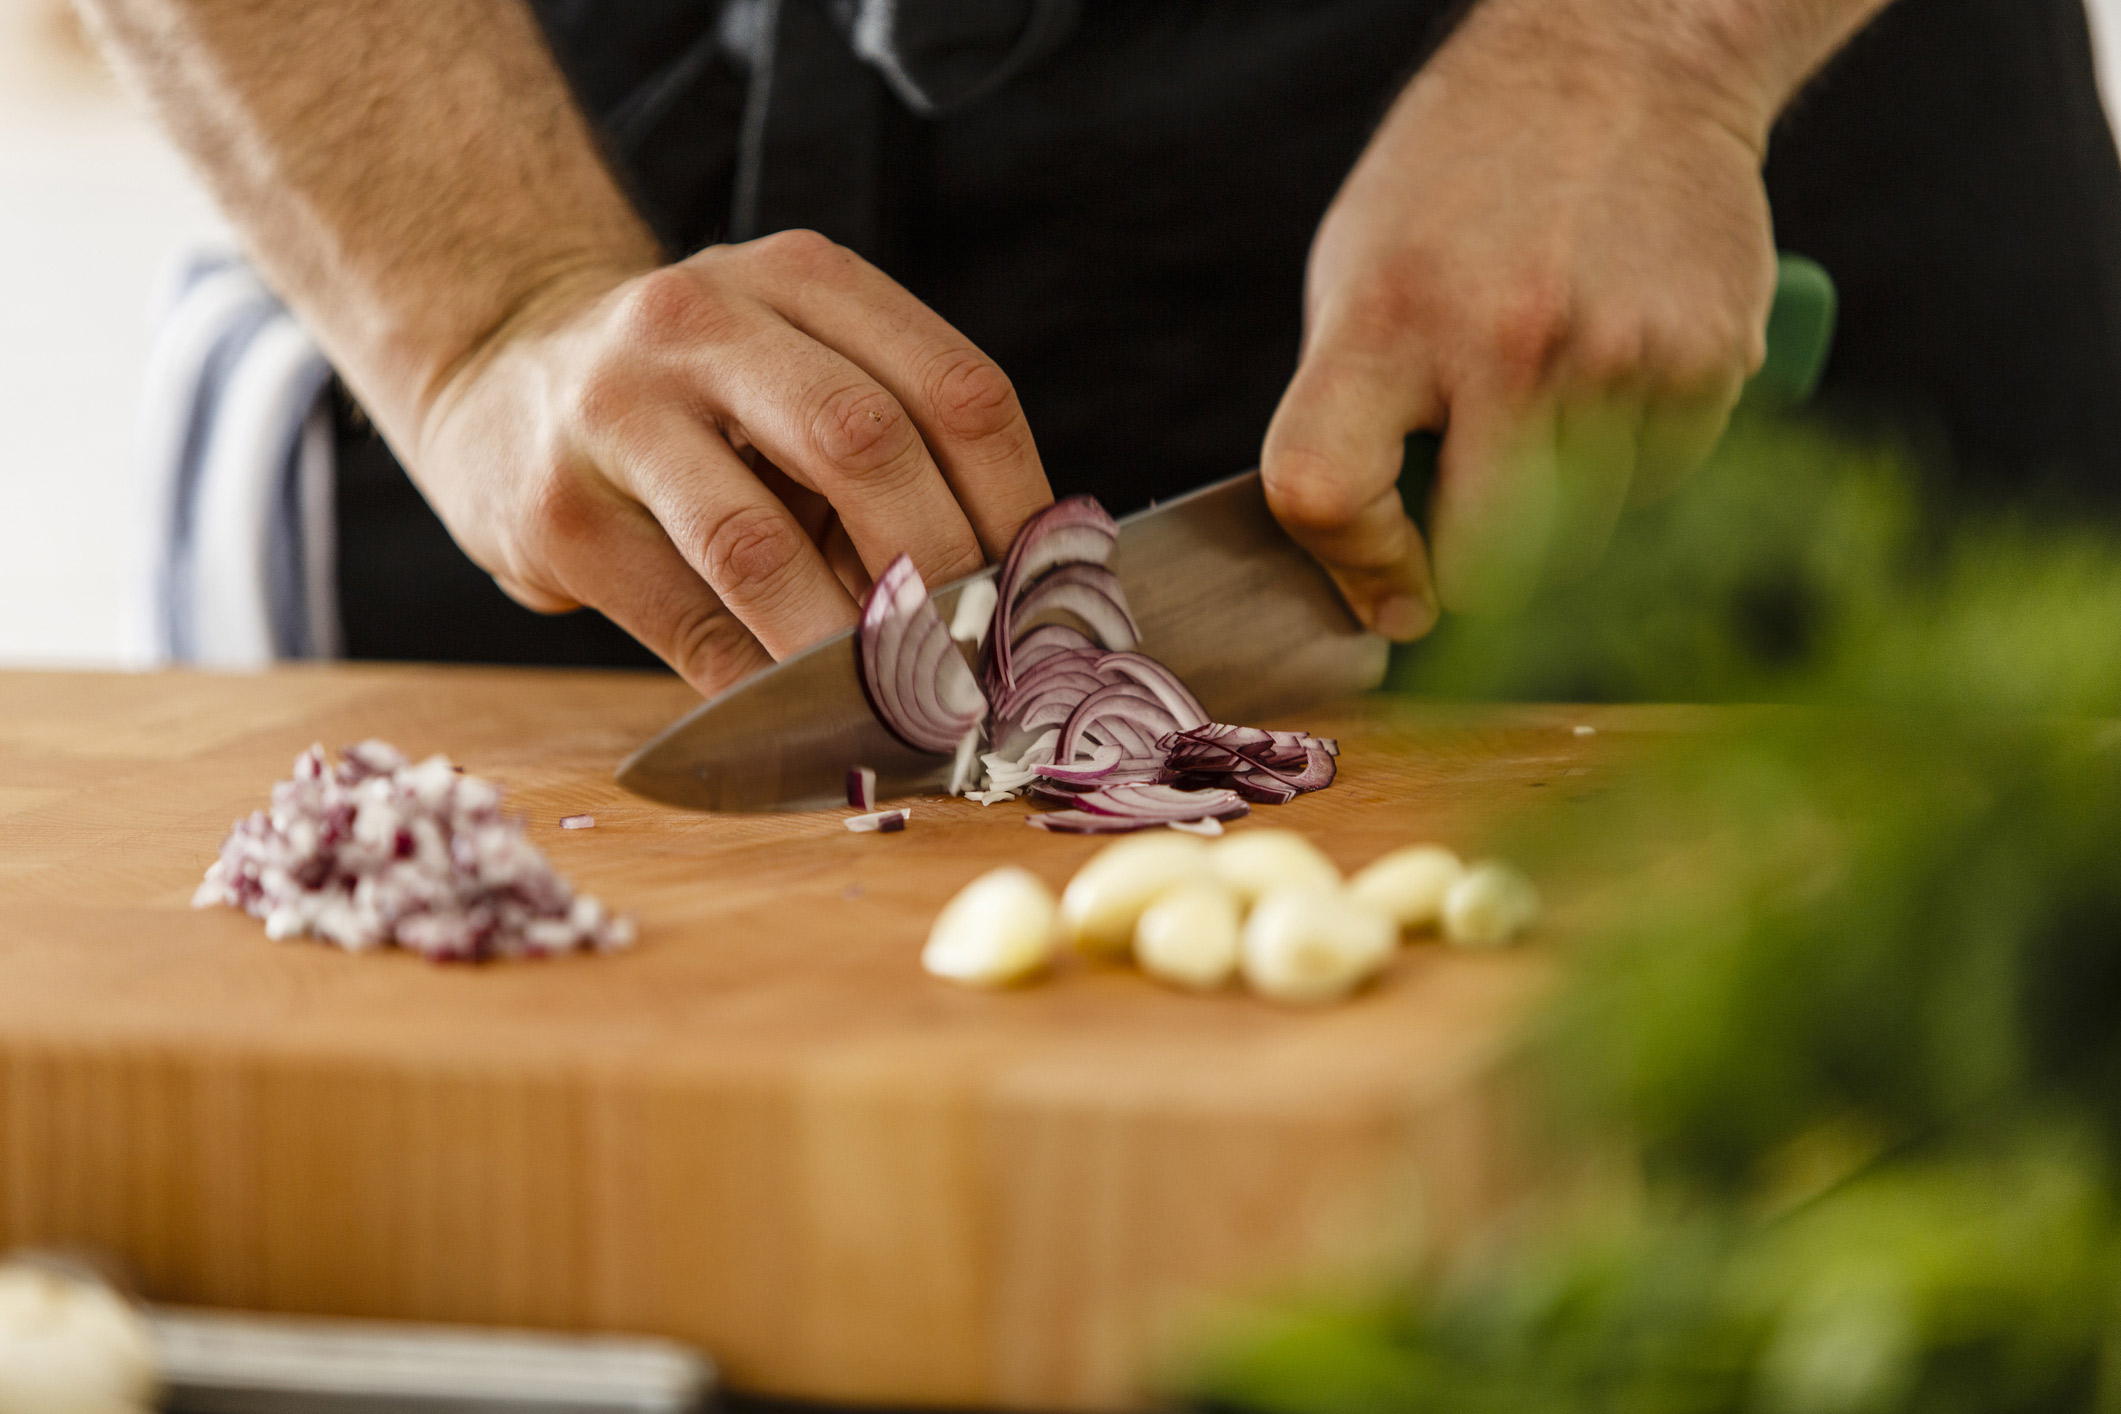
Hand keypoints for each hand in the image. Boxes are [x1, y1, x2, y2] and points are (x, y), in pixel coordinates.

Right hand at [413, 230, 1053, 693]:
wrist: (500, 378)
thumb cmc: (693, 398)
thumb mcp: (795, 371)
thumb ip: (892, 454)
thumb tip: (1005, 605)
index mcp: (803, 279)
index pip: (955, 390)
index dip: (1019, 507)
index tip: (1046, 599)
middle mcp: (707, 320)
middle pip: (866, 447)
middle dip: (940, 574)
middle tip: (979, 662)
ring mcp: (618, 409)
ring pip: (760, 545)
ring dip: (848, 645)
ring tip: (904, 702)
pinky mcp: (558, 510)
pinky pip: (685, 622)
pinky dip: (760, 683)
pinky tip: (802, 711)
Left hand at [1261, 0, 1782, 631]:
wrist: (1622, 62)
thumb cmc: (1463, 186)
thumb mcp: (1358, 275)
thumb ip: (1350, 416)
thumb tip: (1370, 577)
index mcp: (1387, 320)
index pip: (1326, 493)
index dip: (1353, 564)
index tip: (1388, 586)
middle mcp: (1506, 344)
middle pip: (1488, 563)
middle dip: (1475, 571)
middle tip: (1474, 526)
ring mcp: (1620, 357)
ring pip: (1585, 539)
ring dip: (1560, 512)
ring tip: (1547, 410)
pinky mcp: (1711, 361)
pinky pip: (1663, 486)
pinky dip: (1633, 466)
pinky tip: (1612, 381)